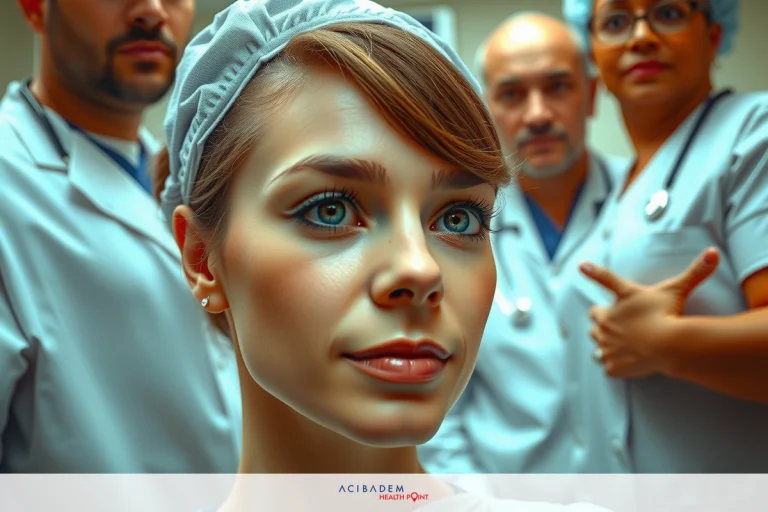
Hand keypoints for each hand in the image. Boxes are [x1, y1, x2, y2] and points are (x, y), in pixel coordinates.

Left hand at [579, 247, 719, 378]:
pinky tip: (628, 365)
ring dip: (604, 343)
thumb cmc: (670, 314)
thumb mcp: (678, 290)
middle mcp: (607, 320)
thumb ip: (695, 272)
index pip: (605, 279)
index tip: (581, 266)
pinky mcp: (612, 365)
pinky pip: (608, 367)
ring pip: (597, 343)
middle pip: (595, 317)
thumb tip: (713, 252)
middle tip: (615, 323)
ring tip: (618, 345)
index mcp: (621, 299)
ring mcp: (606, 344)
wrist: (668, 344)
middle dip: (602, 319)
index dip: (593, 272)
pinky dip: (616, 366)